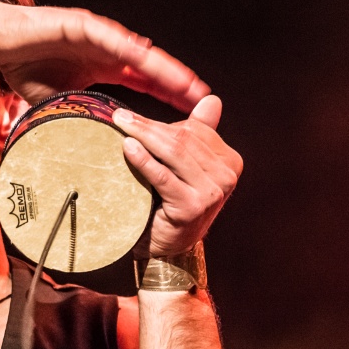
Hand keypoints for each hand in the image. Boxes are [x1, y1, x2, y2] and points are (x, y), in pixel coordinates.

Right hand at [0, 0, 209, 111]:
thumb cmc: (23, 67)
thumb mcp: (55, 103)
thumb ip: (74, 117)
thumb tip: (82, 149)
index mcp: (104, 67)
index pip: (144, 83)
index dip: (168, 96)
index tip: (191, 113)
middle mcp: (107, 50)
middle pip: (150, 68)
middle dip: (176, 83)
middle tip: (203, 100)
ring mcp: (97, 36)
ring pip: (137, 53)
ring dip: (161, 67)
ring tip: (185, 82)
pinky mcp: (80, 24)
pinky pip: (108, 37)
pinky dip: (128, 47)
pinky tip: (147, 57)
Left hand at [111, 95, 242, 257]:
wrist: (167, 248)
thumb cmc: (172, 203)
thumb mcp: (187, 167)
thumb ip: (199, 134)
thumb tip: (212, 100)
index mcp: (230, 161)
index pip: (193, 130)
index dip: (159, 123)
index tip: (130, 116)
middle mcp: (227, 176)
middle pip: (182, 140)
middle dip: (147, 126)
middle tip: (119, 116)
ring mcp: (212, 192)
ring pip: (173, 153)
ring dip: (143, 136)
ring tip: (120, 126)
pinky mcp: (192, 207)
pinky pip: (163, 176)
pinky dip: (144, 160)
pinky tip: (128, 147)